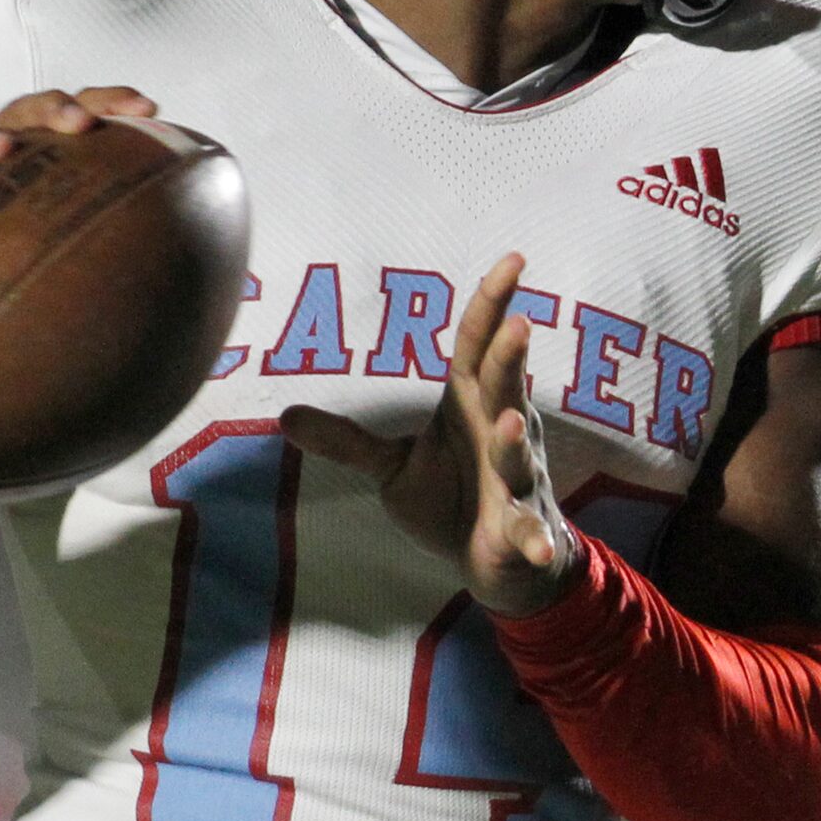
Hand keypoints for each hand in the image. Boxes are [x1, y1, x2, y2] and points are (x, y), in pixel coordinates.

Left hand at [280, 253, 580, 616]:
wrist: (497, 560)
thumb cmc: (453, 494)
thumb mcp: (392, 466)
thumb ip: (348, 441)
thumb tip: (282, 416)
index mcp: (470, 403)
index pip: (480, 344)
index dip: (494, 303)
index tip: (512, 259)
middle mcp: (499, 429)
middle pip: (503, 385)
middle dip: (509, 357)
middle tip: (516, 324)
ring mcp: (515, 479)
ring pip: (514, 453)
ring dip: (511, 439)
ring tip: (506, 422)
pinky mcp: (521, 528)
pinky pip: (528, 530)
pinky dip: (535, 538)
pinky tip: (537, 547)